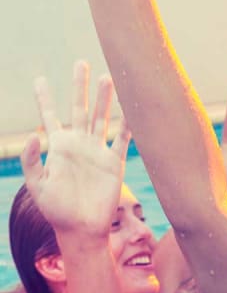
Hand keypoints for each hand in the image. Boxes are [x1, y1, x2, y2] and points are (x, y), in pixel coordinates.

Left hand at [20, 60, 130, 241]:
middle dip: (79, 86)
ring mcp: (98, 153)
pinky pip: (122, 140)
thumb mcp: (36, 184)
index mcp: (58, 147)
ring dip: (104, 99)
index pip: (50, 116)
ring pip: (102, 118)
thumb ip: (30, 159)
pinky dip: (128, 125)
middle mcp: (79, 145)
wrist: (83, 229)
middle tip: (81, 63)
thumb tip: (35, 134)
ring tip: (108, 76)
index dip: (44, 98)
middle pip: (79, 108)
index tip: (39, 79)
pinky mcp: (114, 163)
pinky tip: (131, 109)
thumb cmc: (56, 210)